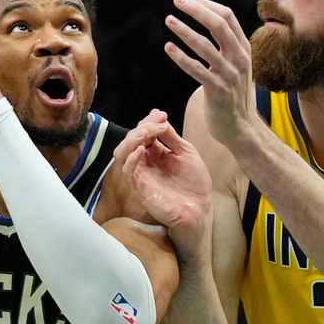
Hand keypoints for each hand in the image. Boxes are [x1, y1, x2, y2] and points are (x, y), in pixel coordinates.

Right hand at [114, 110, 212, 252]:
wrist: (200, 209)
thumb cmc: (194, 183)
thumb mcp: (185, 152)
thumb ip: (171, 136)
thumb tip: (158, 115)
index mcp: (154, 153)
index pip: (142, 132)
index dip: (149, 121)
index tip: (163, 115)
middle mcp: (144, 163)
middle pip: (130, 140)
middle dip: (142, 128)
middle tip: (157, 123)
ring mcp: (140, 176)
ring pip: (122, 154)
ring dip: (132, 140)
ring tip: (146, 133)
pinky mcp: (139, 190)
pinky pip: (128, 172)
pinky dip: (132, 159)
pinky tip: (142, 150)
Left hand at [164, 0, 254, 148]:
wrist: (242, 128)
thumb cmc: (234, 96)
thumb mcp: (237, 66)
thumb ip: (227, 47)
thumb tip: (210, 24)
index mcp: (244, 49)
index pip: (227, 16)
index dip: (206, 5)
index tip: (187, 1)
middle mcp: (239, 58)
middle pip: (218, 24)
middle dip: (196, 9)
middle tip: (176, 1)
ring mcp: (229, 75)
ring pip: (205, 45)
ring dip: (185, 30)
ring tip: (169, 20)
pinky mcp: (217, 91)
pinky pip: (196, 70)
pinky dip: (181, 57)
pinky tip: (168, 47)